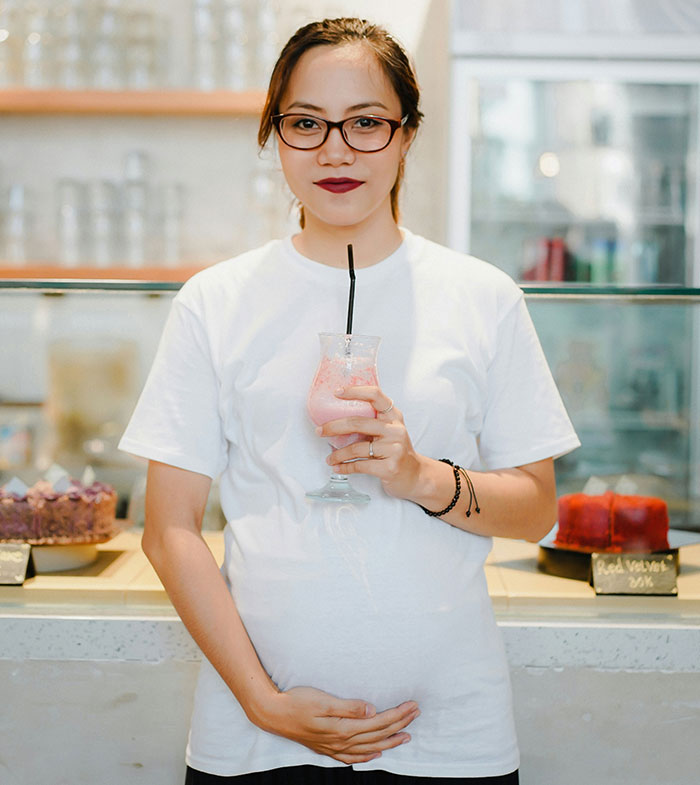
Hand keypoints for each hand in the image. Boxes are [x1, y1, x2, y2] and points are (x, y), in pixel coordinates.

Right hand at [258, 686, 419, 763]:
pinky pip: (353, 756)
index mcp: (343, 728)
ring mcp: (334, 747)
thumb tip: (372, 709)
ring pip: (369, 747)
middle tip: (416, 713)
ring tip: (406, 736)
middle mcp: (341, 741)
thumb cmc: (297, 702)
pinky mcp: (327, 748)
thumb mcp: (323, 700)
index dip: (397, 715)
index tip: (412, 705)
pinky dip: (368, 755)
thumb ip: (348, 707)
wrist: (273, 714)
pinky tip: (376, 753)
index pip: (378, 722)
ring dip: (390, 741)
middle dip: (399, 724)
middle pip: (378, 734)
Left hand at [318, 385, 425, 500]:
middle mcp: (395, 430)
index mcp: (393, 416)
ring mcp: (394, 449)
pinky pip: (360, 466)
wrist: (416, 476)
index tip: (337, 392)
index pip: (375, 395)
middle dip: (334, 427)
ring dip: (338, 454)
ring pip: (357, 448)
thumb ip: (372, 421)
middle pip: (358, 423)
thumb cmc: (396, 451)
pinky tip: (338, 467)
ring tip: (329, 458)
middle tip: (320, 431)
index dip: (355, 391)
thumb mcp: (390, 430)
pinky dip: (345, 467)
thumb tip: (337, 417)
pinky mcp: (390, 467)